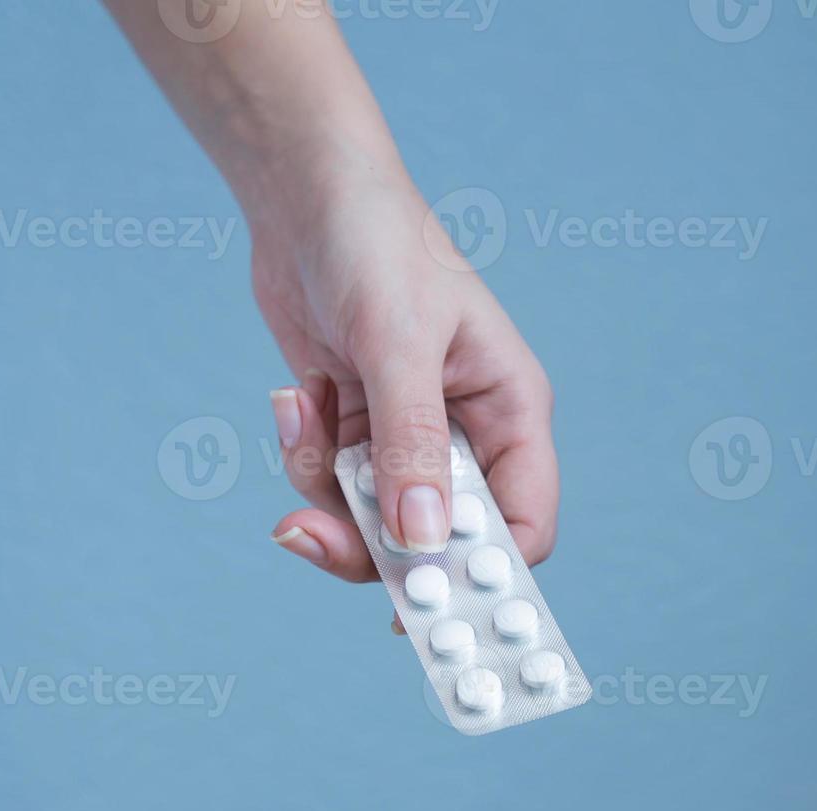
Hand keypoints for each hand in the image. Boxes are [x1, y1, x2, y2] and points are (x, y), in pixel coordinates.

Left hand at [261, 164, 557, 582]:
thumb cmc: (378, 247)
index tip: (417, 606)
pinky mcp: (358, 430)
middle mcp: (466, 434)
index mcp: (510, 413)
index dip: (481, 577)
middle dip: (370, 539)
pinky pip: (331, 483)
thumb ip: (410, 447)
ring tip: (300, 412)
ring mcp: (408, 437)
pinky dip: (303, 453)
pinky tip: (294, 395)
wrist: (305, 198)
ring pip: (372, 519)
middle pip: (437, 539)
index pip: (521, 525)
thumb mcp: (398, 346)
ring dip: (322, 484)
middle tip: (305, 532)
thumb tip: (423, 542)